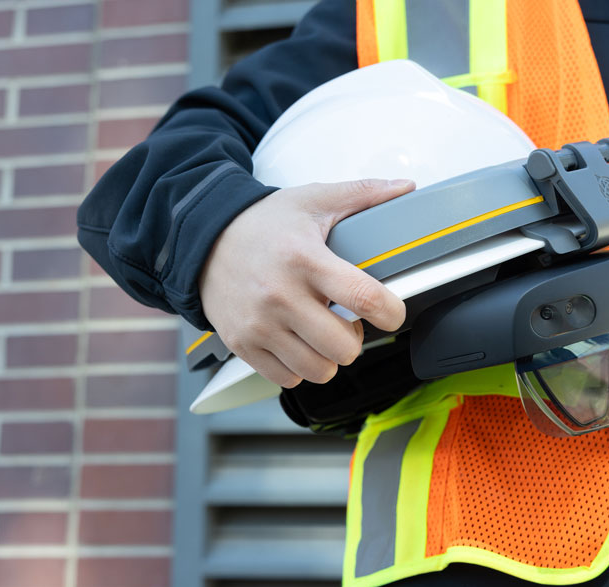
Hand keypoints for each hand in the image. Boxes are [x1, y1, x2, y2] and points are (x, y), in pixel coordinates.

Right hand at [199, 178, 414, 387]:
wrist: (202, 237)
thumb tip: (406, 186)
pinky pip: (287, 378)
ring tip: (321, 332)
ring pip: (319, 370)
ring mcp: (259, 324)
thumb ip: (363, 193)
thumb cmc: (263, 223)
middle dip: (356, 338)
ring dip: (329, 356)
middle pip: (344, 347)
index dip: (390, 312)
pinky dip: (299, 367)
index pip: (363, 297)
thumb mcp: (313, 199)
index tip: (392, 312)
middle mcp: (280, 295)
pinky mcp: (242, 344)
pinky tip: (297, 342)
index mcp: (304, 259)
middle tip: (347, 320)